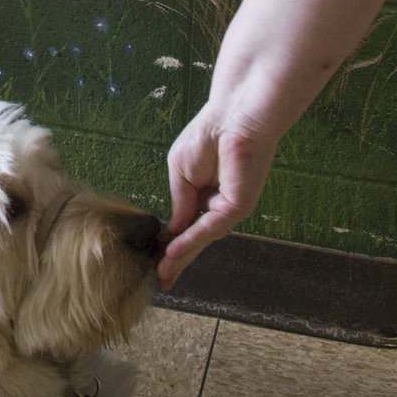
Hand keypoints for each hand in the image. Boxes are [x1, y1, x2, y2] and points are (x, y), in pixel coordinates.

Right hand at [158, 99, 276, 286]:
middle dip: (178, 260)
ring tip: (163, 271)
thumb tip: (174, 230)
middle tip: (163, 281)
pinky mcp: (239, 206)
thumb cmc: (209, 135)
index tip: (157, 263)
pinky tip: (174, 250)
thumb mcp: (181, 171)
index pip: (189, 227)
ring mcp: (231, 208)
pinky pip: (210, 227)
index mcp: (208, 197)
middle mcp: (221, 207)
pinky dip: (191, 240)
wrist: (233, 115)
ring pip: (202, 238)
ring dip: (182, 256)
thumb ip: (180, 201)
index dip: (173, 245)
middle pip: (196, 239)